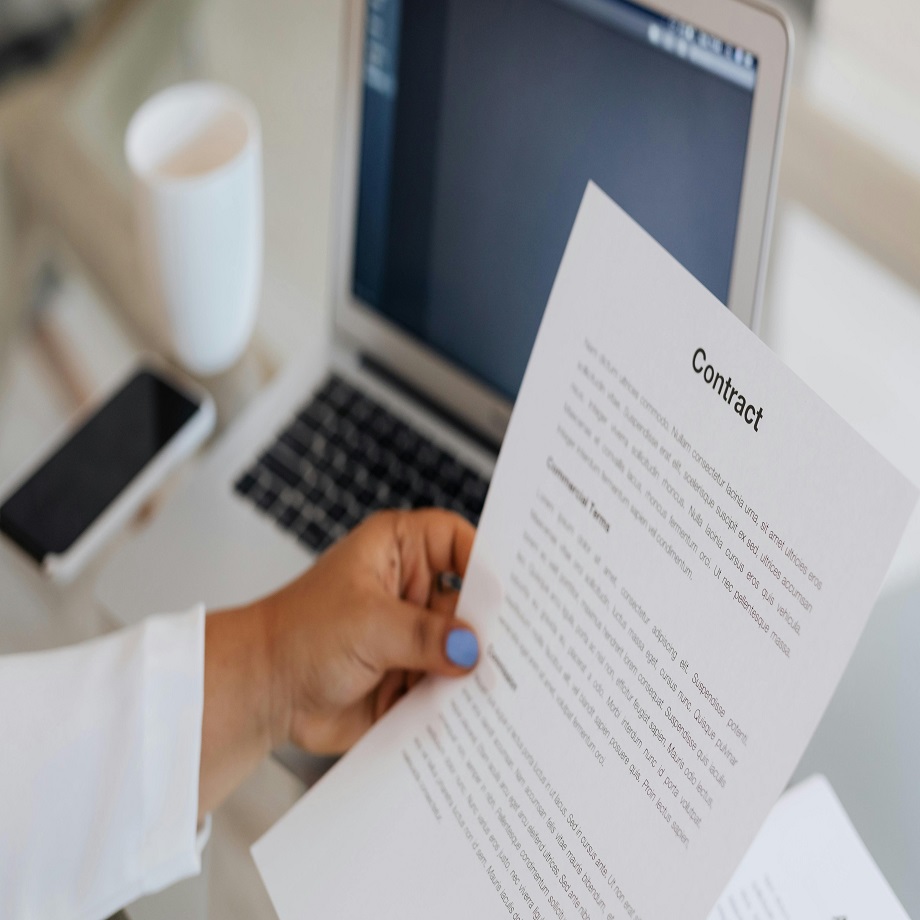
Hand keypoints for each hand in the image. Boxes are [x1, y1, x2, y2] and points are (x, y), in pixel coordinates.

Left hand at [199, 509, 478, 816]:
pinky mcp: (411, 675)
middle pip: (469, 599)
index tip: (508, 595)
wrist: (263, 693)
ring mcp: (413, 634)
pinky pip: (446, 685)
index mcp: (399, 550)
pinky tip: (474, 712)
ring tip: (498, 687)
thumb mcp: (368, 624)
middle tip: (514, 647)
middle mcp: (412, 589)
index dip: (484, 563)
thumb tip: (473, 648)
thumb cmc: (297, 636)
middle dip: (486, 625)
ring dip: (473, 668)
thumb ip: (425, 635)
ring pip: (462, 647)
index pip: (458, 540)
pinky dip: (457, 700)